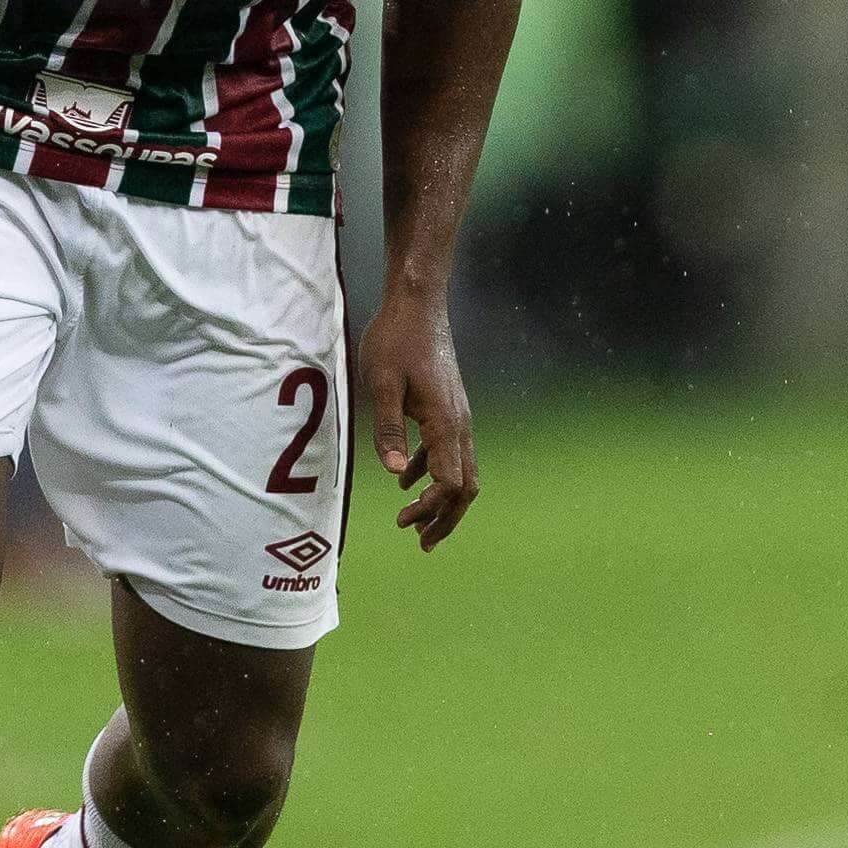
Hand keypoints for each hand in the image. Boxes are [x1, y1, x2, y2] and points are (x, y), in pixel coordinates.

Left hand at [357, 286, 476, 548]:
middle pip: (466, 486)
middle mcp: (460, 423)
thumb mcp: (381, 385)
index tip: (402, 521)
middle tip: (421, 544)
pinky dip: (432, 473)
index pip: (450, 483)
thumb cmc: (396, 340)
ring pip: (461, 470)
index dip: (430, 509)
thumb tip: (393, 476)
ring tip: (415, 525)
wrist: (417, 303)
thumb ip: (387, 430)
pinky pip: (448, 451)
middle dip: (446, 518)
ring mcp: (457, 415)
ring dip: (442, 500)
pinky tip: (405, 480)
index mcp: (446, 423)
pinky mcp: (448, 407)